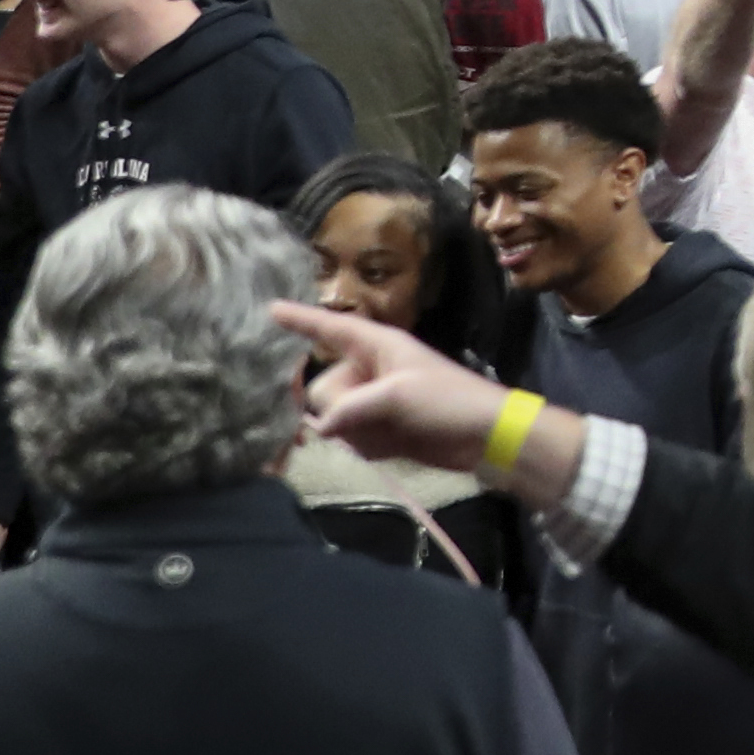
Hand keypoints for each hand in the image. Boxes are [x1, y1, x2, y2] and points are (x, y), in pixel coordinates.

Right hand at [278, 300, 513, 472]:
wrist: (483, 438)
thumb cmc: (448, 401)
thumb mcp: (398, 396)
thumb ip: (351, 407)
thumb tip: (320, 426)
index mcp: (377, 346)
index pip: (331, 328)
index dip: (301, 320)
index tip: (270, 309)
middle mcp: (369, 370)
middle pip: (322, 389)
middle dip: (341, 408)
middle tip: (378, 413)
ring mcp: (372, 402)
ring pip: (333, 420)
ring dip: (359, 431)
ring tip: (394, 429)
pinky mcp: (378, 429)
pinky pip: (350, 439)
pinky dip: (368, 445)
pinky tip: (396, 445)